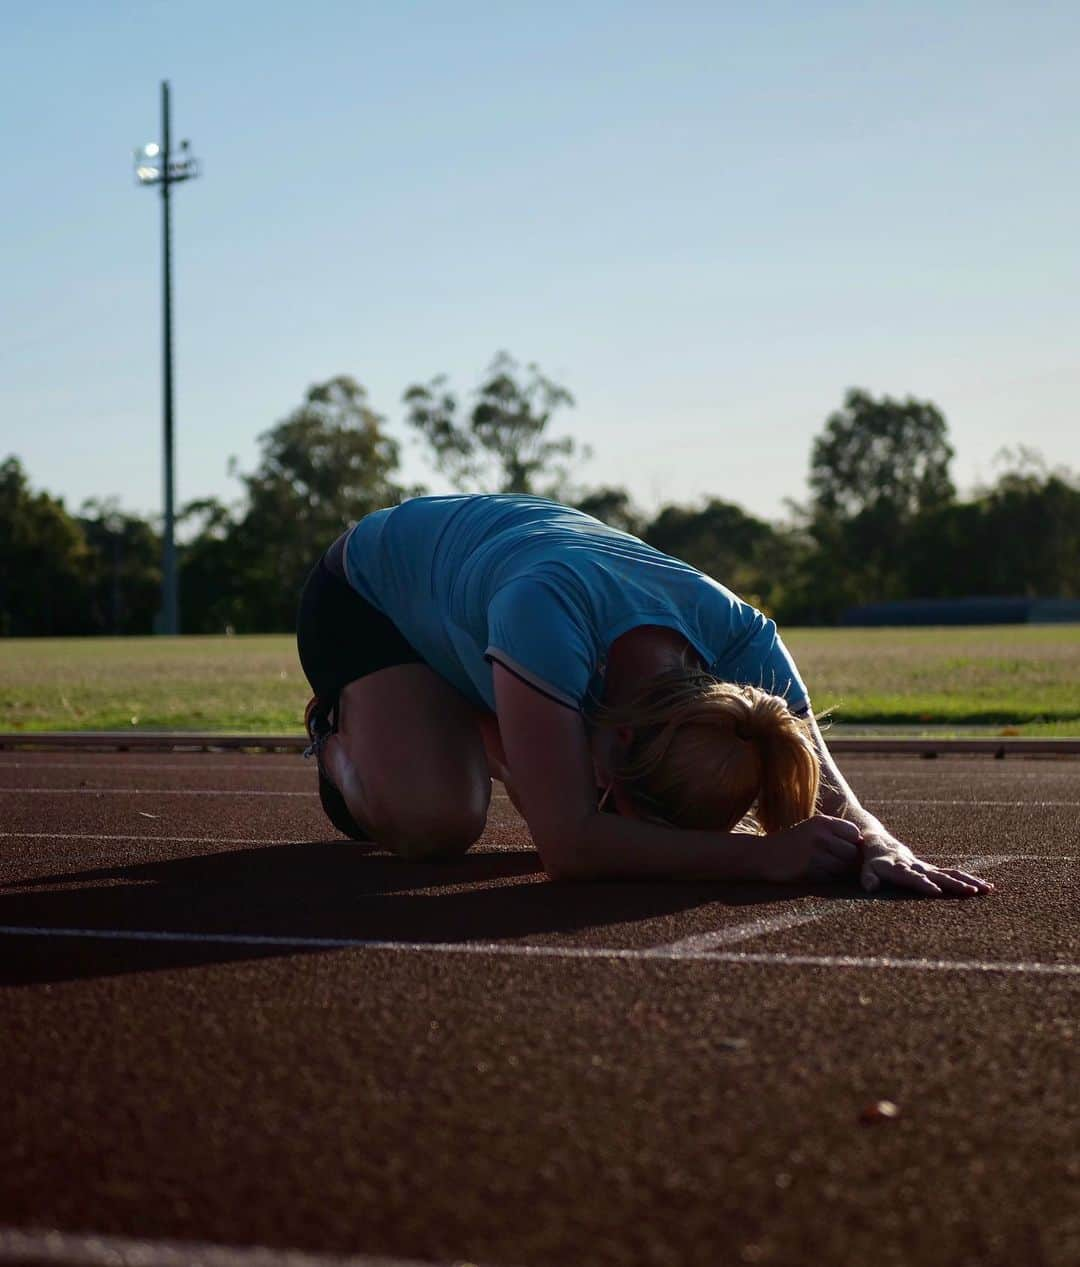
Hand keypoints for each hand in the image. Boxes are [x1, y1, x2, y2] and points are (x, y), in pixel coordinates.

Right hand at [756, 814, 863, 883]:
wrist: (762, 854)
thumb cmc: (793, 843)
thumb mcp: (813, 829)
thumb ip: (836, 834)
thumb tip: (866, 847)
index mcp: (822, 821)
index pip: (854, 834)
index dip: (851, 843)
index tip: (841, 848)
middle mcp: (819, 835)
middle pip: (852, 852)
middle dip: (846, 859)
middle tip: (831, 860)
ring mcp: (814, 853)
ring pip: (843, 867)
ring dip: (836, 870)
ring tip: (820, 865)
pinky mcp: (808, 870)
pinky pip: (830, 878)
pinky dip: (825, 878)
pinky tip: (811, 871)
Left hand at [860, 834, 993, 897]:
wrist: (880, 843)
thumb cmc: (872, 860)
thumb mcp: (866, 868)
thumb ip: (868, 878)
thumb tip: (870, 888)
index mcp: (900, 868)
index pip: (913, 877)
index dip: (923, 884)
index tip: (936, 891)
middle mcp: (917, 867)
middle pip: (939, 875)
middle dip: (955, 884)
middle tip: (971, 891)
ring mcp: (927, 868)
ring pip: (951, 874)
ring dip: (969, 881)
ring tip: (986, 889)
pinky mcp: (933, 870)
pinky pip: (954, 874)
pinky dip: (969, 880)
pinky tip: (987, 887)